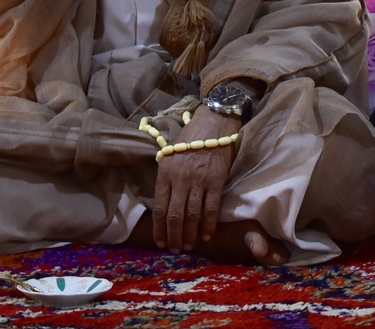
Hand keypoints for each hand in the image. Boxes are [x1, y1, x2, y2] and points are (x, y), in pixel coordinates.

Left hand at [152, 107, 240, 252]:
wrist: (212, 125)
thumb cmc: (188, 138)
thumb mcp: (169, 154)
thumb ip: (166, 177)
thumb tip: (163, 200)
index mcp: (165, 172)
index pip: (159, 206)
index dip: (159, 227)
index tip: (159, 241)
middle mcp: (180, 179)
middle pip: (174, 214)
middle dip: (173, 235)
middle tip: (174, 249)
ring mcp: (198, 181)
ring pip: (192, 215)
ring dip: (190, 234)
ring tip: (188, 246)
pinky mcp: (216, 182)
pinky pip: (211, 208)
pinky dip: (208, 225)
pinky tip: (206, 236)